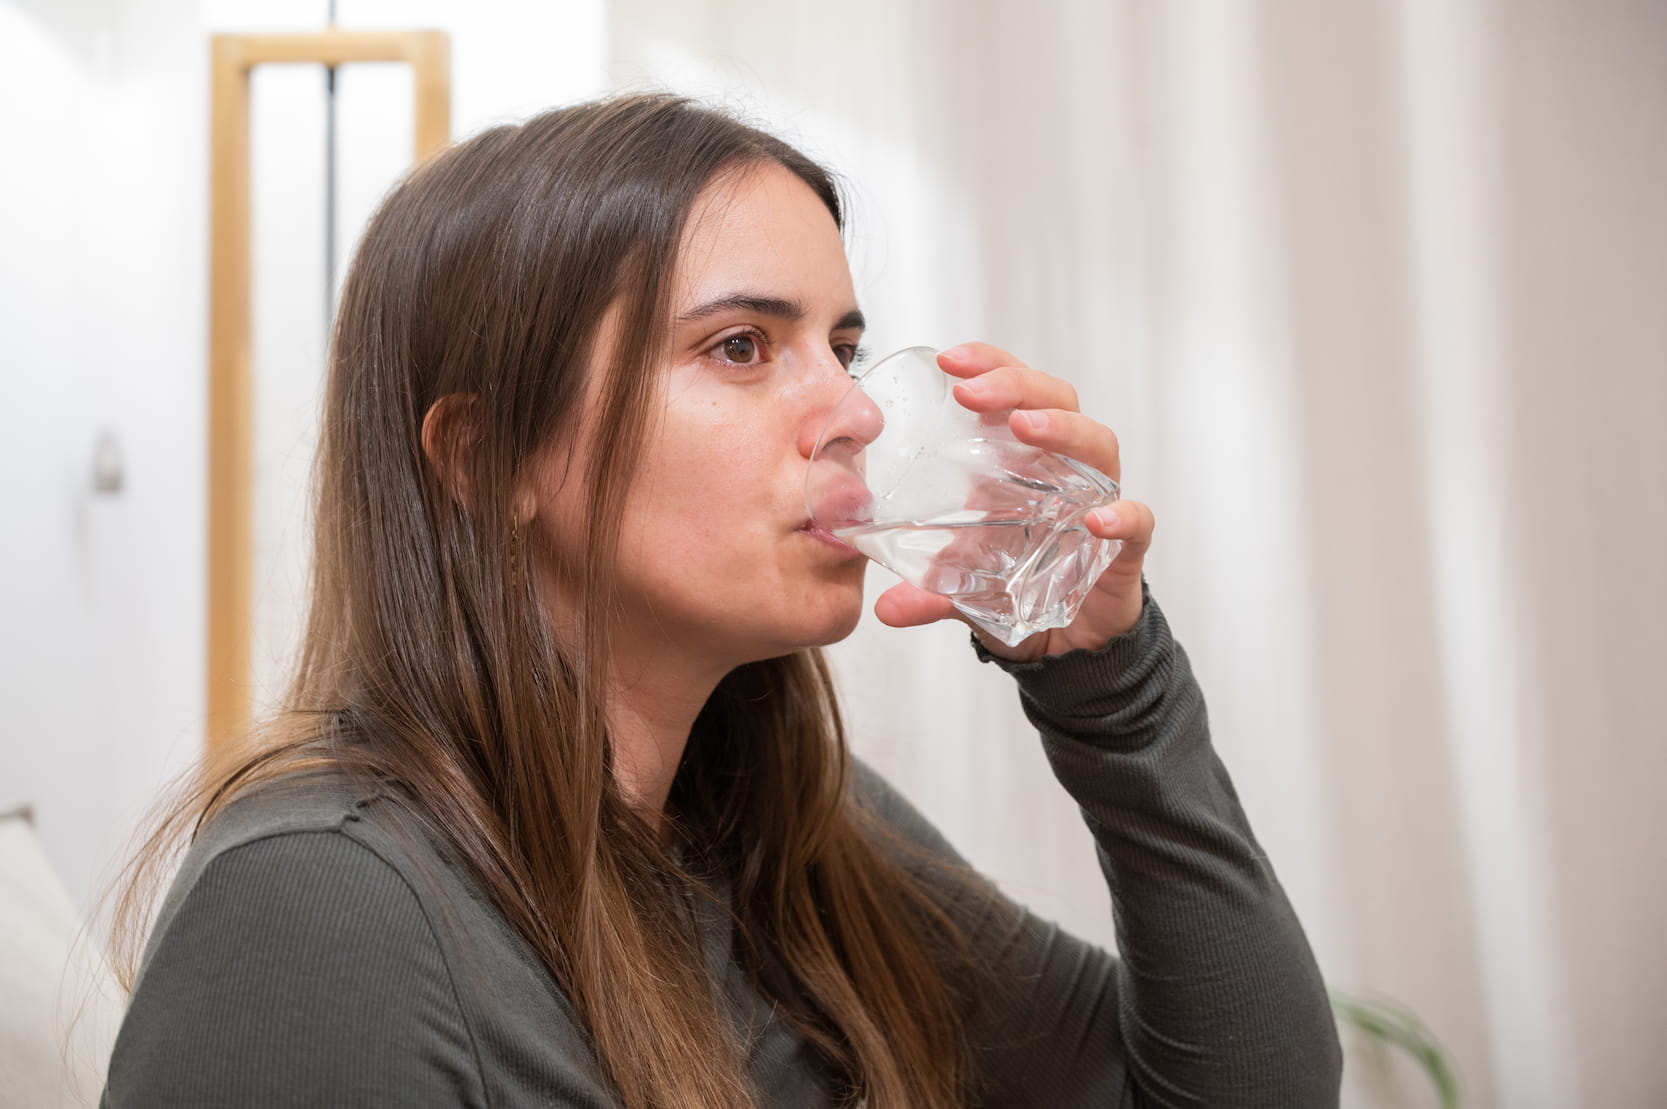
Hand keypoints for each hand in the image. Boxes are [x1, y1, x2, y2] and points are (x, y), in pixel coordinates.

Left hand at [871, 341, 1155, 661]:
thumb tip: (885, 608)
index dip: (988, 365)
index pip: (1014, 391)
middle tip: (972, 392)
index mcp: (1024, 460)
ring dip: (1062, 428)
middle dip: (1016, 385)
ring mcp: (1099, 503)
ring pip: (1097, 444)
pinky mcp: (1125, 548)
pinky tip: (1097, 519)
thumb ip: (928, 592)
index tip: (949, 360)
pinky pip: (1138, 521)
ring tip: (1025, 426)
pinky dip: (1122, 516)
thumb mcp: (962, 588)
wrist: (1066, 643)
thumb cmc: (1018, 588)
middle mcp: (1066, 469)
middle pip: (1057, 400)